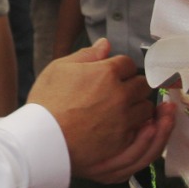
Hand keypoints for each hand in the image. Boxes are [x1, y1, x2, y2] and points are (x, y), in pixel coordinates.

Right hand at [28, 39, 175, 183]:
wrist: (41, 140)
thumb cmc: (46, 104)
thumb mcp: (59, 69)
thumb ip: (86, 55)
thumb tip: (105, 44)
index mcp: (107, 73)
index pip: (128, 64)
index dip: (120, 68)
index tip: (114, 75)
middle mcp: (121, 95)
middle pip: (142, 85)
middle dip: (133, 86)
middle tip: (121, 92)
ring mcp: (125, 120)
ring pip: (147, 109)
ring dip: (139, 107)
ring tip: (125, 111)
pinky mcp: (124, 142)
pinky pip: (145, 132)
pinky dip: (143, 128)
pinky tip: (136, 127)